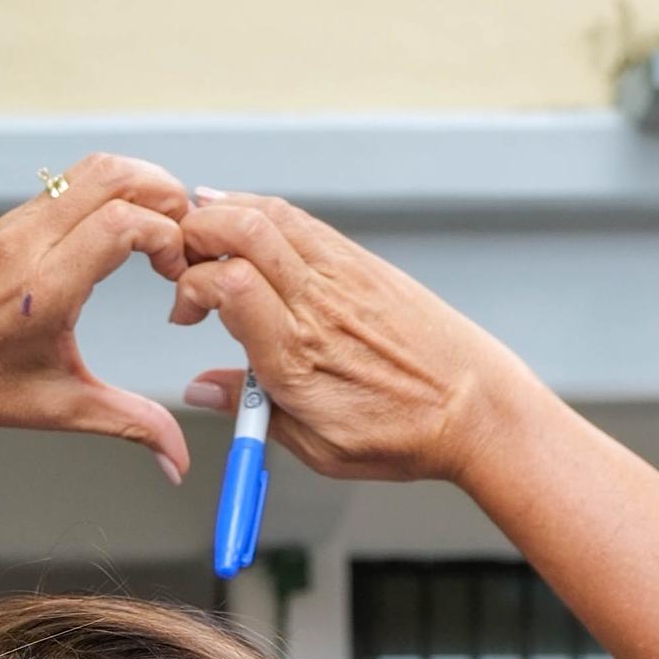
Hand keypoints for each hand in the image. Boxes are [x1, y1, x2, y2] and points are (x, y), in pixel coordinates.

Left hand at [0, 155, 191, 476]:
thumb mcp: (58, 408)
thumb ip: (130, 424)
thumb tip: (178, 459)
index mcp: (43, 287)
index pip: (123, 223)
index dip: (169, 238)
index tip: (177, 274)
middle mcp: (27, 242)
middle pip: (113, 175)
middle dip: (166, 195)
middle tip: (183, 238)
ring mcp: (12, 225)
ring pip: (89, 170)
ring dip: (138, 186)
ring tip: (158, 229)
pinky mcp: (3, 222)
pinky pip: (66, 186)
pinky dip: (107, 194)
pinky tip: (117, 234)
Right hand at [167, 192, 529, 485]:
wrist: (477, 409)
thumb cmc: (404, 436)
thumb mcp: (316, 446)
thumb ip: (252, 412)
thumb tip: (202, 390)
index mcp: (297, 358)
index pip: (229, 285)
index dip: (190, 287)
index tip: (185, 313)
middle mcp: (319, 307)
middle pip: (243, 231)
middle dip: (194, 234)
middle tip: (180, 261)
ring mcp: (344, 278)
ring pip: (272, 215)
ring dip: (225, 212)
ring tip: (201, 228)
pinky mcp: (365, 265)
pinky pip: (305, 223)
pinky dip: (265, 212)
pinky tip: (247, 220)